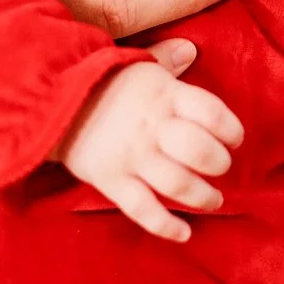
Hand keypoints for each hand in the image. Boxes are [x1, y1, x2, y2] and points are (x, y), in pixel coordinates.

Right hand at [55, 63, 243, 241]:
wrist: (49, 101)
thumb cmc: (100, 81)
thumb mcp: (135, 64)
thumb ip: (166, 60)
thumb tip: (191, 50)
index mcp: (164, 95)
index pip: (212, 113)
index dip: (231, 129)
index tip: (235, 138)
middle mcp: (153, 127)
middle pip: (200, 152)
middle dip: (219, 163)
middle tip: (221, 167)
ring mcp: (132, 156)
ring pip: (179, 184)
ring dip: (203, 197)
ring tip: (214, 200)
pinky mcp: (111, 181)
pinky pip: (144, 210)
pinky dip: (166, 226)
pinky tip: (185, 233)